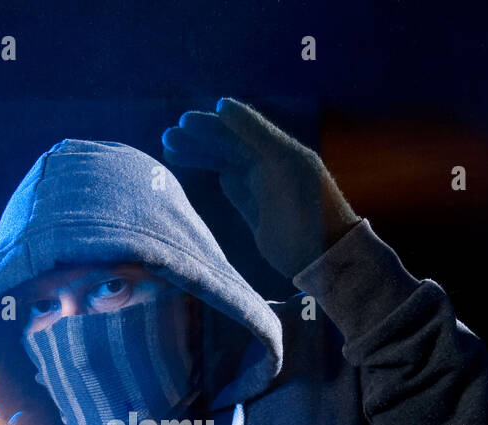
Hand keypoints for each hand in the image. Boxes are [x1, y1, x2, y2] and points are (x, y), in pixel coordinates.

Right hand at [161, 97, 361, 280]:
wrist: (321, 255)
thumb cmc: (305, 208)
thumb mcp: (282, 163)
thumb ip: (254, 132)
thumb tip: (221, 104)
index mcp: (278, 149)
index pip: (238, 129)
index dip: (211, 125)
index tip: (182, 123)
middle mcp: (270, 163)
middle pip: (228, 144)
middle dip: (198, 139)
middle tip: (166, 137)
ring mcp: (262, 186)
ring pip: (225, 162)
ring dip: (199, 154)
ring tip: (169, 149)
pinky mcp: (256, 209)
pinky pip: (230, 183)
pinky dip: (213, 172)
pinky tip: (195, 166)